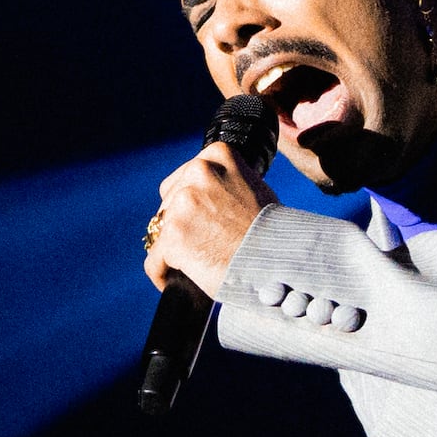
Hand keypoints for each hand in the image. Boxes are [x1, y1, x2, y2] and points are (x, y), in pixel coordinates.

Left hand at [142, 145, 269, 297]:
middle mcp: (198, 172)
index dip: (189, 204)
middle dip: (179, 224)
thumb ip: (225, 185)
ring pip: (159, 230)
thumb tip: (203, 199)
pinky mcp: (173, 236)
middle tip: (200, 246)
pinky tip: (174, 281)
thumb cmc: (274, 234)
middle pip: (168, 202)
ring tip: (191, 266)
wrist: (283, 262)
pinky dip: (161, 273)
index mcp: (217, 154)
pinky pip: (154, 260)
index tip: (198, 222)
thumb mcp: (252, 189)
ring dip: (171, 248)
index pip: (184, 178)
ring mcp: (183, 203)